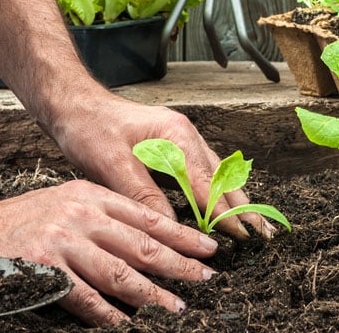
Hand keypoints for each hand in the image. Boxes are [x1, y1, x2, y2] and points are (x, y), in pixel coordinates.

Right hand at [0, 180, 217, 326]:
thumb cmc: (26, 219)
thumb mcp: (69, 202)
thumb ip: (105, 215)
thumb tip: (147, 238)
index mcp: (93, 195)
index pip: (148, 217)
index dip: (181, 234)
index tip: (207, 247)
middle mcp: (83, 215)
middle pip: (142, 243)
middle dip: (179, 263)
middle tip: (206, 276)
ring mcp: (64, 241)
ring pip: (120, 272)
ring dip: (152, 294)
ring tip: (177, 306)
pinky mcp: (45, 268)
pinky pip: (84, 297)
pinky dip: (106, 313)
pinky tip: (125, 324)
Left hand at [50, 95, 276, 239]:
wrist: (76, 105)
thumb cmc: (91, 129)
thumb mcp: (112, 164)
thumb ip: (143, 195)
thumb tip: (169, 227)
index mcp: (176, 135)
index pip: (207, 181)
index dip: (224, 210)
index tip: (242, 233)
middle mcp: (186, 135)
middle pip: (221, 175)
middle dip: (242, 205)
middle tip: (262, 232)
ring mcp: (182, 139)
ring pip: (216, 173)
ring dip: (233, 199)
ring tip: (252, 222)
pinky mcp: (173, 146)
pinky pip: (202, 171)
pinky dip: (215, 191)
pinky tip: (222, 205)